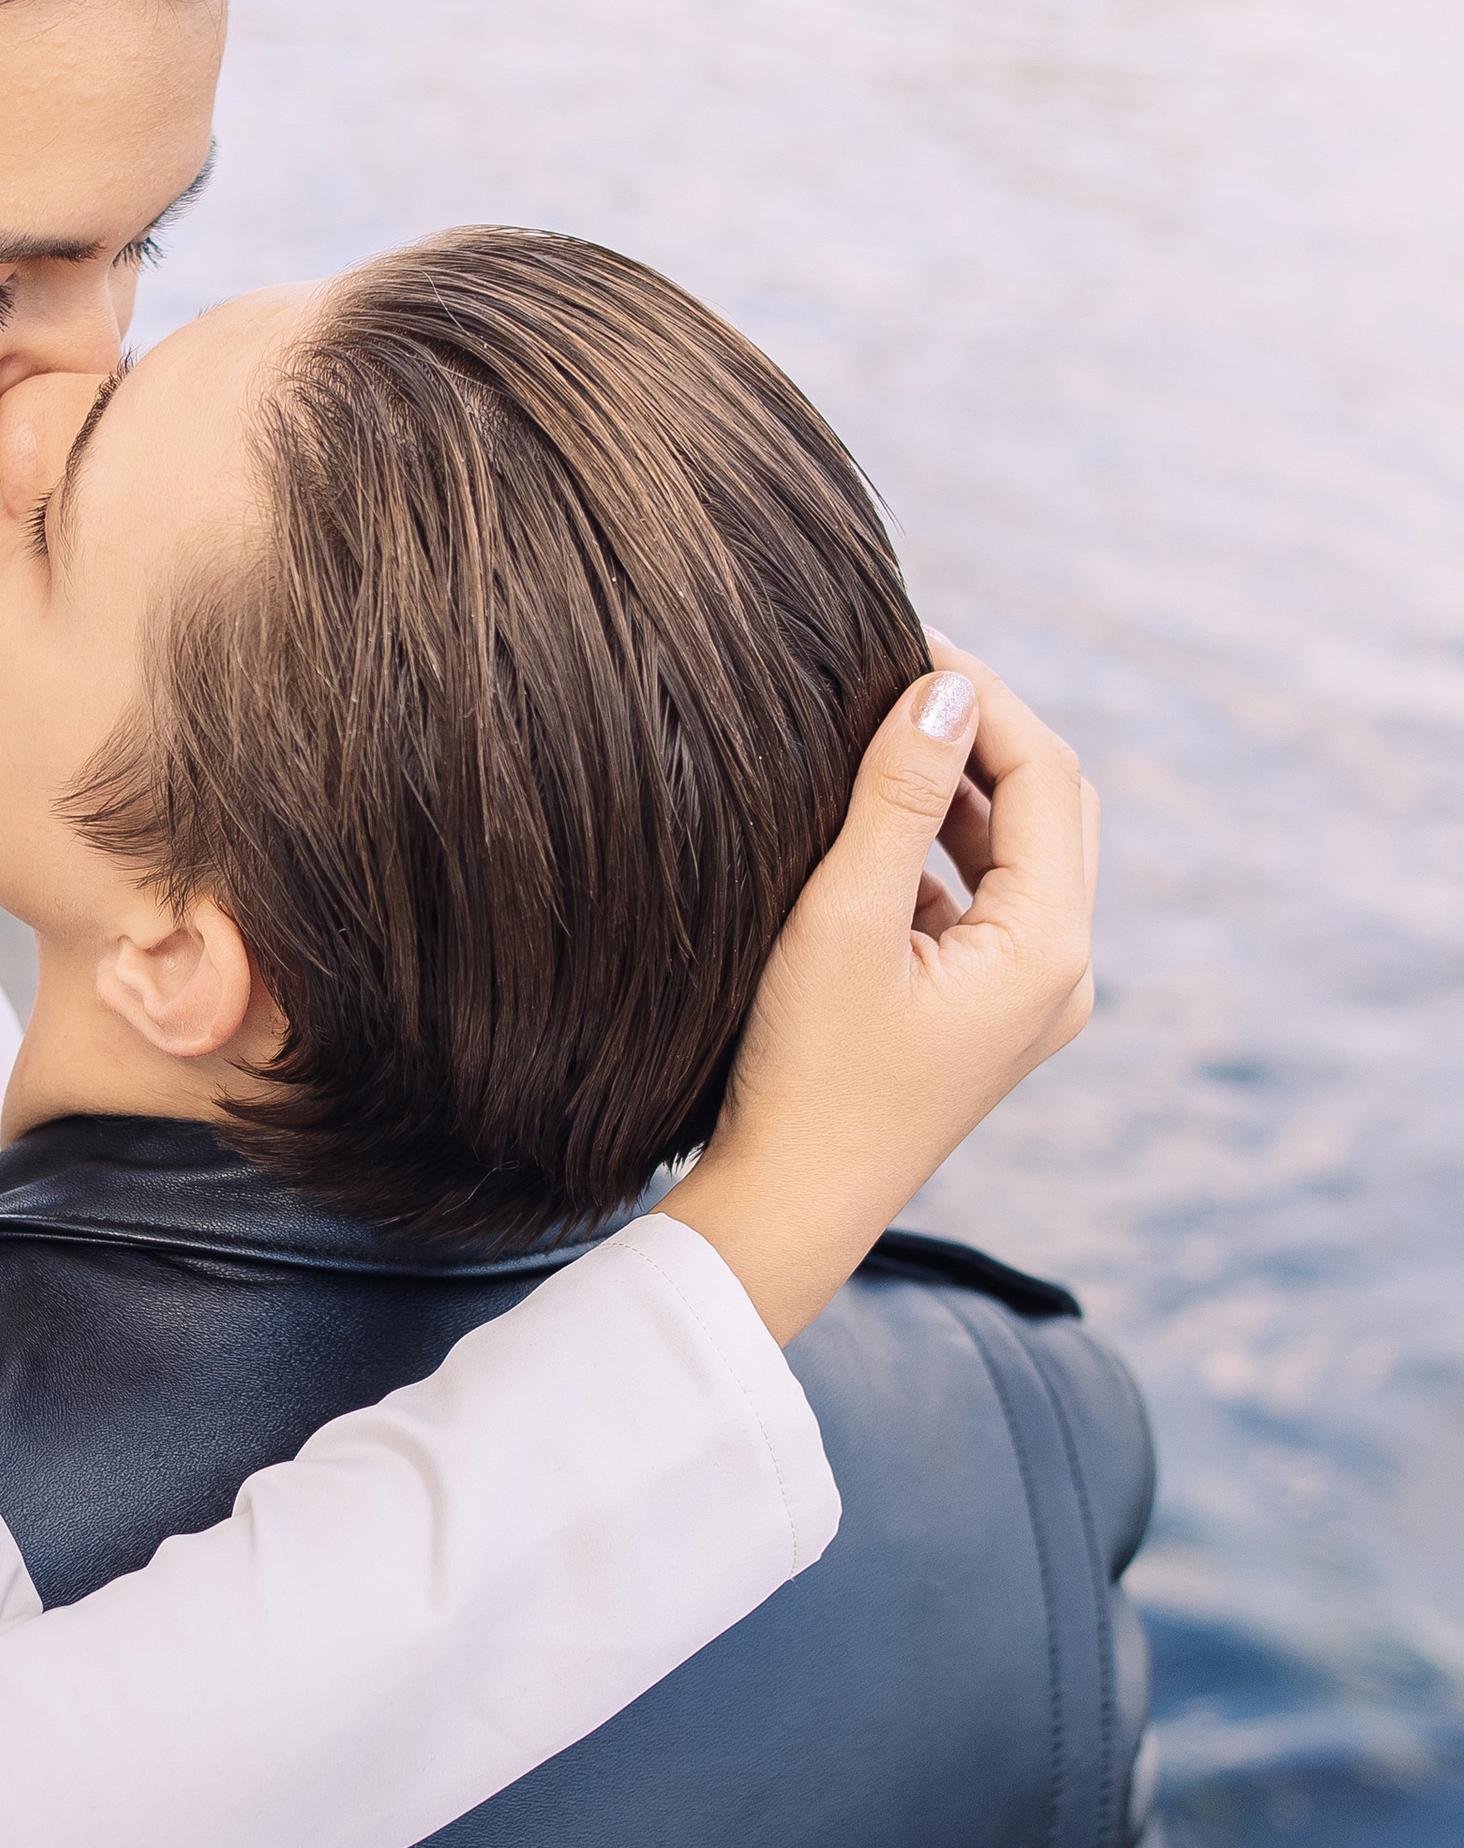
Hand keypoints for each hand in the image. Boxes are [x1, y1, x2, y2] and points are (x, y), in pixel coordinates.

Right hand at [660, 645, 1097, 1343]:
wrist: (787, 1207)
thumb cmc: (805, 1073)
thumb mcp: (844, 918)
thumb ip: (897, 795)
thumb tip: (944, 685)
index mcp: (1049, 948)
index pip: (1047, 775)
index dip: (984, 696)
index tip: (907, 640)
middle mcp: (1061, 973)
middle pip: (1050, 807)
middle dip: (982, 732)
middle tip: (896, 675)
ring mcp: (1029, 1000)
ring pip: (1017, 852)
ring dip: (958, 788)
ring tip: (876, 736)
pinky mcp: (986, 1016)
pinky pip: (984, 901)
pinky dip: (940, 848)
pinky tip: (869, 827)